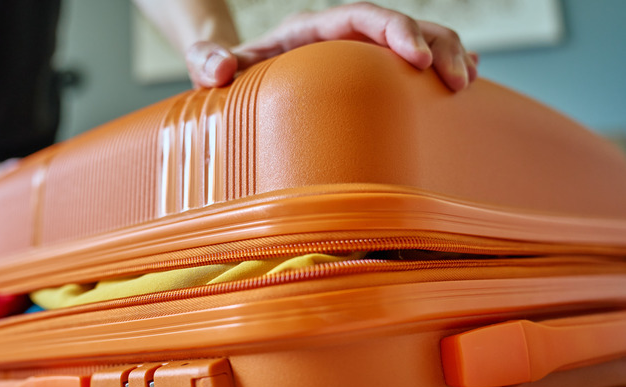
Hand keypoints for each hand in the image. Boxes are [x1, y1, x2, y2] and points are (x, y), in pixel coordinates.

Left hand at [185, 2, 477, 90]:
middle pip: (396, 25)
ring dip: (444, 55)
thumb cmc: (229, 72)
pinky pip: (409, 63)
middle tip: (456, 80)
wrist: (237, 73)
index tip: (418, 59)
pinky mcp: (367, 73)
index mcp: (309, 30)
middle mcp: (339, 37)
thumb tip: (221, 68)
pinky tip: (464, 78)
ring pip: (412, 40)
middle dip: (434, 45)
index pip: (359, 17)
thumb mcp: (211, 65)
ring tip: (466, 81)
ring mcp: (357, 53)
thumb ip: (208, 61)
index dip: (394, 31)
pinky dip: (438, 66)